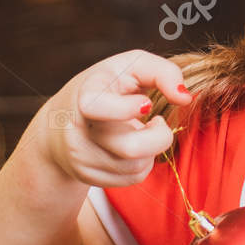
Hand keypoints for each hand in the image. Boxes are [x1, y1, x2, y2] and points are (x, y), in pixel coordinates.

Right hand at [43, 49, 189, 187]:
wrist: (59, 123)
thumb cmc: (105, 87)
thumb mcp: (130, 67)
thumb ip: (162, 72)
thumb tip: (185, 98)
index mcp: (84, 96)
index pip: (96, 107)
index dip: (125, 109)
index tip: (145, 104)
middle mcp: (77, 130)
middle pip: (129, 148)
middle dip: (158, 137)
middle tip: (157, 122)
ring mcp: (81, 157)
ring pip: (135, 166)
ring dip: (151, 150)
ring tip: (140, 131)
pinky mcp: (88, 177)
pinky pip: (132, 178)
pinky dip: (142, 163)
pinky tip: (131, 145)